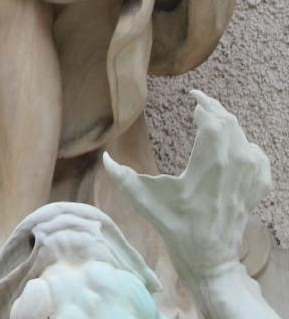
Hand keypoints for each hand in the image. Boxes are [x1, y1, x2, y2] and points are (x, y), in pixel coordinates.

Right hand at [103, 90, 271, 281]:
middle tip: (200, 102)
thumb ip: (124, 180)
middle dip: (214, 109)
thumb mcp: (148, 204)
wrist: (210, 263)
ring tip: (214, 120)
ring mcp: (248, 180)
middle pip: (230, 124)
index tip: (191, 99)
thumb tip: (104, 158)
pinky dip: (248, 146)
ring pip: (244, 138)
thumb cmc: (177, 231)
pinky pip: (258, 158)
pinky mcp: (256, 192)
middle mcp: (234, 168)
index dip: (204, 105)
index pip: (213, 121)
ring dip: (229, 126)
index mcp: (209, 166)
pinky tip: (238, 147)